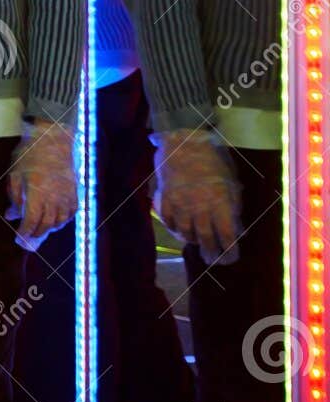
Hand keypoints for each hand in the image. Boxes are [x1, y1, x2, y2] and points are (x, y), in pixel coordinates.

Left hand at [6, 121, 77, 246]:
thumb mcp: (15, 174)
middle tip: (26, 239)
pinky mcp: (75, 192)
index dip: (25, 232)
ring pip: (59, 221)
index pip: (31, 220)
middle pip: (46, 224)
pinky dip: (63, 221)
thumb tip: (11, 215)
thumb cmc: (30, 155)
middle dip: (35, 234)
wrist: (53, 139)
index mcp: (37, 192)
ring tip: (39, 230)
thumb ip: (15, 197)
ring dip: (48, 229)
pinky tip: (55, 222)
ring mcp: (67, 195)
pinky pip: (71, 213)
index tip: (18, 238)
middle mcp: (55, 197)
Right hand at [153, 129, 240, 263]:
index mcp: (221, 202)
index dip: (230, 250)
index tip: (230, 257)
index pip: (227, 235)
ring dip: (192, 240)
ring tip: (197, 243)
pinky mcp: (166, 197)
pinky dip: (173, 228)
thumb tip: (235, 225)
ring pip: (186, 232)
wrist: (184, 141)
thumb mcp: (231, 181)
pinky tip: (178, 230)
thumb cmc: (213, 159)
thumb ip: (232, 205)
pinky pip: (169, 220)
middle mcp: (201, 207)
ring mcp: (181, 203)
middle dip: (211, 253)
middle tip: (212, 260)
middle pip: (206, 238)